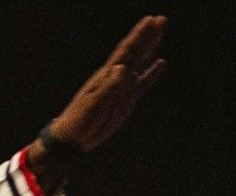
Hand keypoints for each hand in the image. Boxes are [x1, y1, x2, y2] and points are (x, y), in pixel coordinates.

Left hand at [42, 15, 165, 155]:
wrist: (74, 137)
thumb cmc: (80, 119)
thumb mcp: (94, 103)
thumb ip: (109, 86)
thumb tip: (122, 68)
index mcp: (106, 75)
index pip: (125, 50)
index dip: (138, 35)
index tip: (150, 20)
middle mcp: (115, 77)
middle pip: (135, 51)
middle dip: (147, 35)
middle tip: (160, 18)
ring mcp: (122, 87)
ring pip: (140, 62)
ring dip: (150, 47)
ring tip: (160, 32)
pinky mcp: (127, 99)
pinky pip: (143, 82)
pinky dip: (152, 72)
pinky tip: (161, 62)